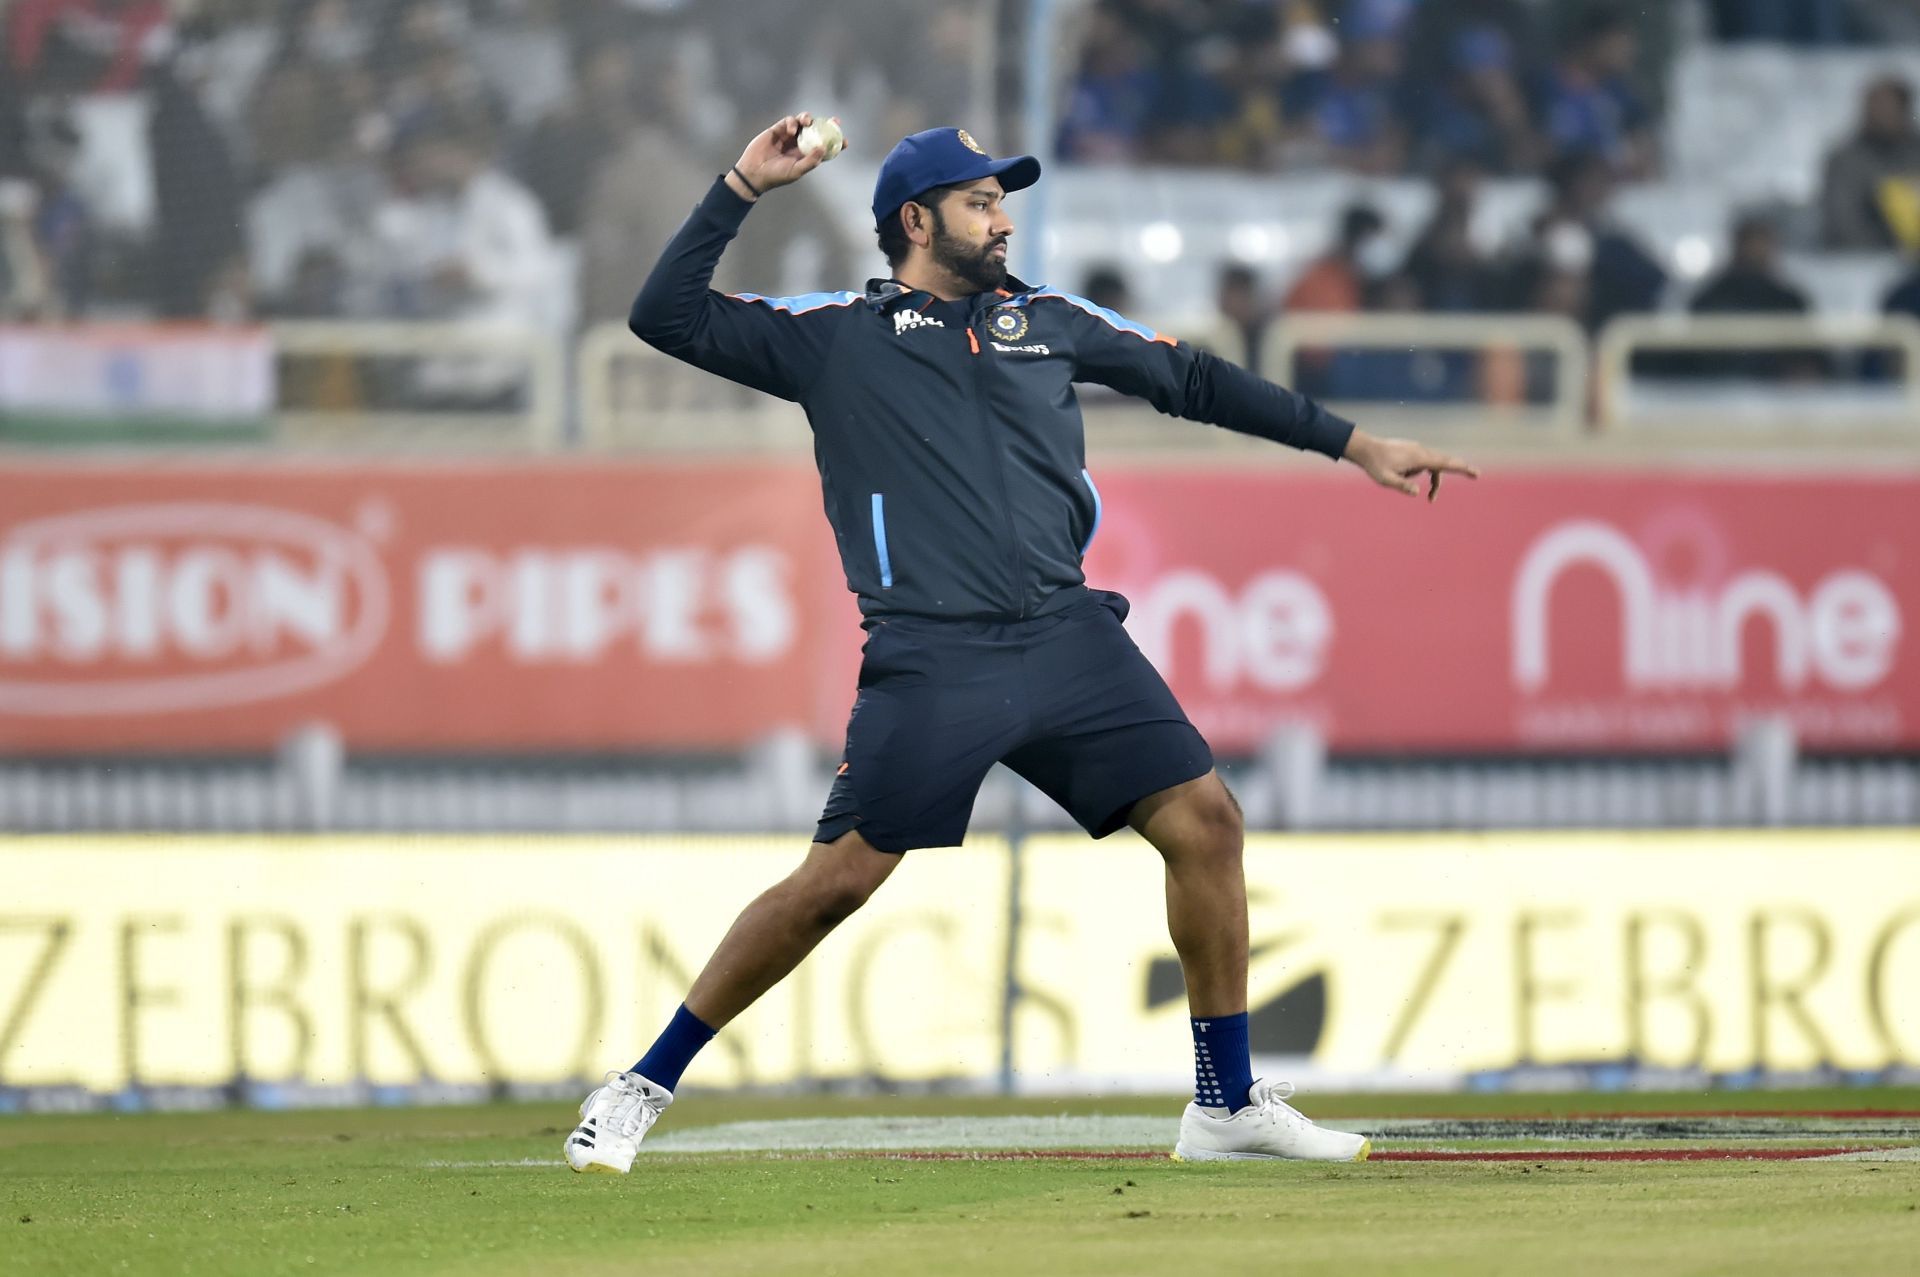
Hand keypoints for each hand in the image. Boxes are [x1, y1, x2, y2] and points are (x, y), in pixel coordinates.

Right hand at [729, 113, 845, 198]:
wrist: (754, 171)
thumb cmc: (777, 175)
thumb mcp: (796, 171)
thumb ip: (810, 161)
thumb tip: (824, 148)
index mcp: (806, 155)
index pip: (824, 147)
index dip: (835, 143)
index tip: (845, 142)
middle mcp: (800, 144)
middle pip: (817, 130)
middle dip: (827, 124)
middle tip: (836, 121)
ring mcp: (789, 136)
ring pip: (803, 122)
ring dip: (808, 119)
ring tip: (808, 122)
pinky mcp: (778, 130)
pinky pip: (788, 121)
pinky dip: (792, 122)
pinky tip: (791, 129)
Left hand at [1343, 429, 1479, 501]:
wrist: (1364, 448)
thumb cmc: (1374, 465)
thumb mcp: (1385, 480)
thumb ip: (1402, 486)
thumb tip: (1417, 492)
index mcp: (1418, 457)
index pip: (1444, 464)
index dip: (1461, 468)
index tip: (1475, 472)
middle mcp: (1421, 451)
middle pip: (1444, 463)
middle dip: (1458, 470)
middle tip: (1476, 474)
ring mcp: (1417, 449)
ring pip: (1432, 466)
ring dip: (1432, 480)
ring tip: (1424, 494)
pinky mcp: (1411, 450)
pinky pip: (1424, 464)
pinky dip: (1422, 473)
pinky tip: (1404, 477)